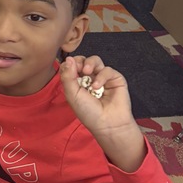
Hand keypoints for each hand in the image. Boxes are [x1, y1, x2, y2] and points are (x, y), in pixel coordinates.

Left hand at [59, 55, 145, 171]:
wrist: (107, 124)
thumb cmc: (89, 113)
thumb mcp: (72, 95)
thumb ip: (68, 77)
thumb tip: (68, 59)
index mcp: (77, 82)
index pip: (71, 66)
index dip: (69, 64)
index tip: (68, 68)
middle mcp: (89, 79)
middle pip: (82, 60)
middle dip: (79, 61)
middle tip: (79, 69)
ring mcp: (102, 78)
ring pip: (95, 61)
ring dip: (90, 64)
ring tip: (87, 72)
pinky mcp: (115, 79)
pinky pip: (107, 70)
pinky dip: (101, 76)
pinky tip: (97, 87)